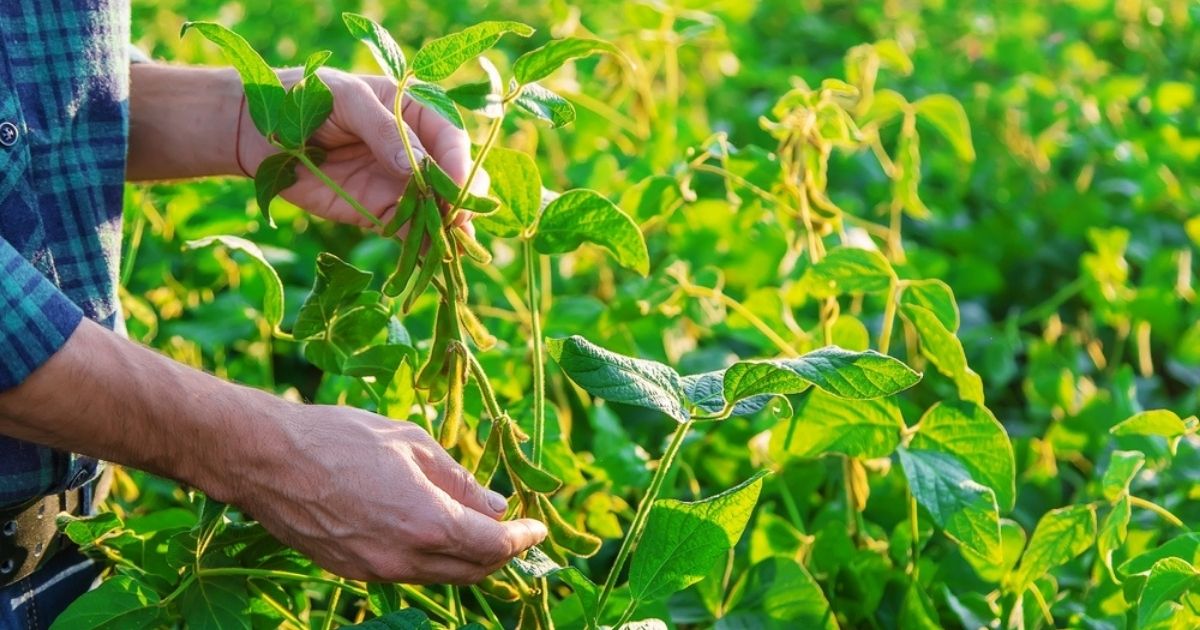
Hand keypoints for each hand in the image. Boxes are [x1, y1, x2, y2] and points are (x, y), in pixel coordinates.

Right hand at [220, 404, 545, 583]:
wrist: (266, 459)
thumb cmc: (340, 438)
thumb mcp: (413, 443)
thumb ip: (460, 480)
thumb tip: (495, 505)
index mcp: (427, 522)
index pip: (494, 547)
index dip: (522, 539)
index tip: (537, 527)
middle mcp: (404, 558)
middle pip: (473, 571)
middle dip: (500, 553)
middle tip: (513, 528)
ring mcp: (375, 570)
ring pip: (440, 576)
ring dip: (465, 558)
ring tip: (475, 527)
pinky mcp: (351, 570)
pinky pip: (407, 572)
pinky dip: (431, 558)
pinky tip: (430, 530)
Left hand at [235, 67, 485, 230]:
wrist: (259, 133)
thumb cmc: (302, 98)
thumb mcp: (345, 99)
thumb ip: (382, 129)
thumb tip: (413, 166)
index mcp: (414, 112)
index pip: (451, 139)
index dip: (460, 165)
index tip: (461, 189)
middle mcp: (415, 151)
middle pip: (453, 178)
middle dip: (461, 201)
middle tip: (458, 222)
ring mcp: (399, 185)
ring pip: (437, 210)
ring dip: (447, 230)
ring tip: (452, 249)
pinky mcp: (380, 213)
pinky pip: (409, 232)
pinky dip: (421, 248)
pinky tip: (430, 261)